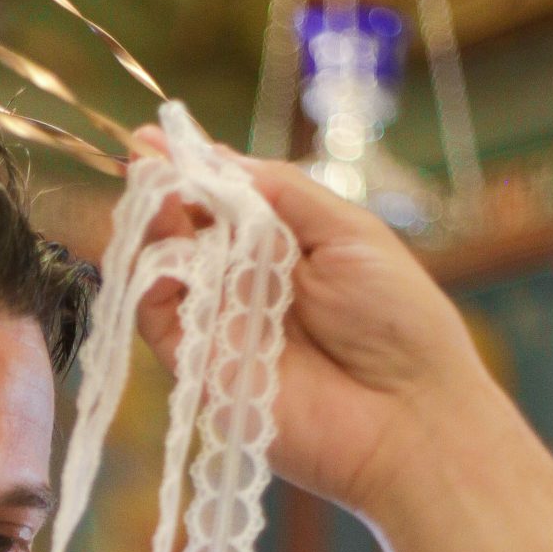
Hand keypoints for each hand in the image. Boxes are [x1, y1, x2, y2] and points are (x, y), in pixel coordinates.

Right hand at [134, 145, 510, 523]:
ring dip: (151, 229)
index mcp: (285, 246)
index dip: (190, 168)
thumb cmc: (397, 319)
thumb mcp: (349, 232)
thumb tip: (218, 160)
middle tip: (144, 159)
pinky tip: (160, 248)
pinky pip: (156, 320)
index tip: (155, 137)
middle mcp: (245, 283)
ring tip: (155, 198)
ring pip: (162, 270)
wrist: (408, 414)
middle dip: (162, 191)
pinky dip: (148, 282)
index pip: (222, 199)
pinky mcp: (200, 370)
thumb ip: (282, 194)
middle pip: (184, 229)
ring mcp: (220, 326)